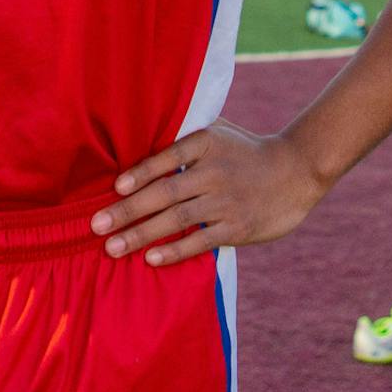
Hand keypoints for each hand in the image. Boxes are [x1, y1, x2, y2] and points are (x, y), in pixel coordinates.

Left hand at [91, 120, 327, 266]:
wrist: (296, 172)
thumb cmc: (245, 151)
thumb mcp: (218, 131)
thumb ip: (183, 135)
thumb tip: (137, 138)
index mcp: (206, 143)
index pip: (168, 157)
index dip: (140, 172)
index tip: (115, 187)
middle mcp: (215, 171)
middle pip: (165, 192)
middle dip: (128, 210)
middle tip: (96, 225)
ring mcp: (226, 201)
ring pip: (177, 219)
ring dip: (141, 234)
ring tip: (112, 247)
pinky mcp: (237, 227)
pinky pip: (200, 241)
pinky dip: (174, 251)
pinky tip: (150, 259)